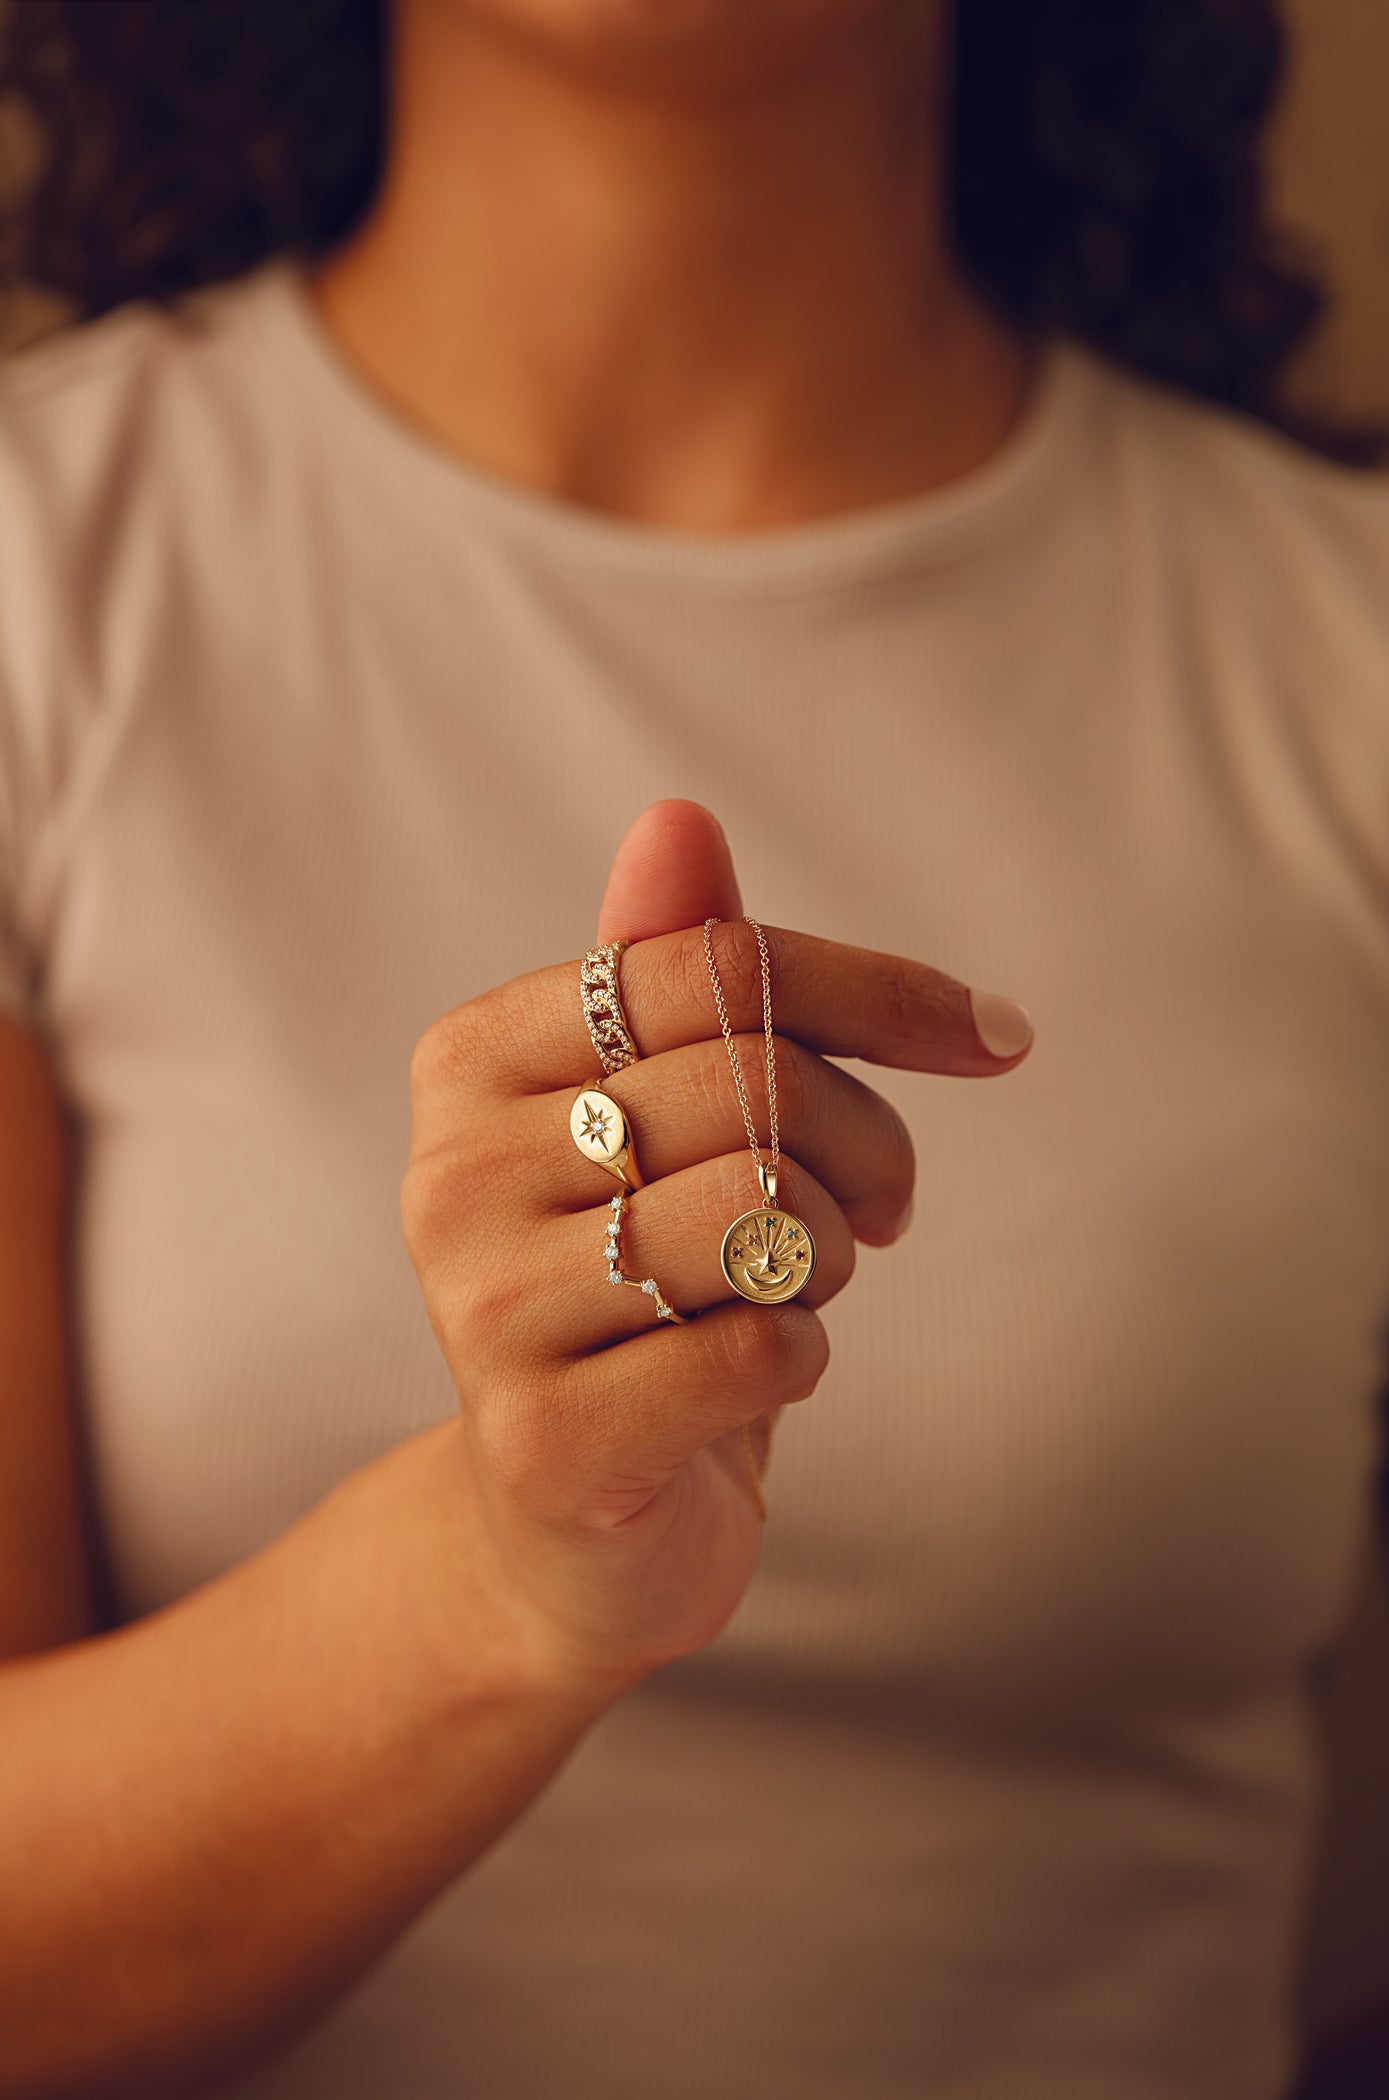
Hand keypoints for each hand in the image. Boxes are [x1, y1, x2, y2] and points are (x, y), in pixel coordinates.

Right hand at [400, 801, 1032, 1698]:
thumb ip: (667, 972)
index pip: (708, 959)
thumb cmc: (634, 1294)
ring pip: (767, 1205)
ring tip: (785, 1289)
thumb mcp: (655, 1122)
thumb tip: (678, 814)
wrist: (565, 1530)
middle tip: (871, 1211)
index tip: (994, 1039)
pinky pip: (768, 1341)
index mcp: (471, 1061)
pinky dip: (806, 1355)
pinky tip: (750, 1380)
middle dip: (864, 1145)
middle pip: (751, 1076)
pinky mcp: (548, 1440)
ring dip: (827, 1256)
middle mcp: (452, 1172)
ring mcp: (484, 1309)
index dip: (881, 992)